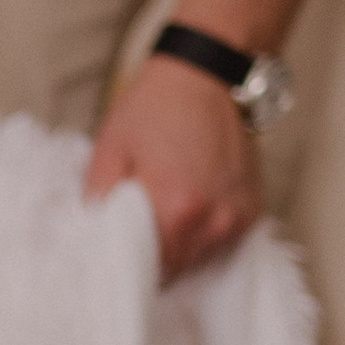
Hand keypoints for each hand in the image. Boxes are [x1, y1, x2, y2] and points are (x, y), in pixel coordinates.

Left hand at [85, 56, 259, 277]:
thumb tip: (91, 238)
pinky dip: (204, 234)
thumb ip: (99, 200)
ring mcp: (237, 217)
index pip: (146, 269)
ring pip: (200, 259)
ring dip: (180, 248)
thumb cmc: (155, 107)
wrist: (207, 75)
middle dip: (153, 259)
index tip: (117, 256)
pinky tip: (190, 207)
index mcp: (175, 209)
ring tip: (165, 215)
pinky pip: (222, 241)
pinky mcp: (253, 210)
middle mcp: (213, 221)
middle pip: (175, 269)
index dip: (128, 265)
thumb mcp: (110, 149)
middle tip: (137, 233)